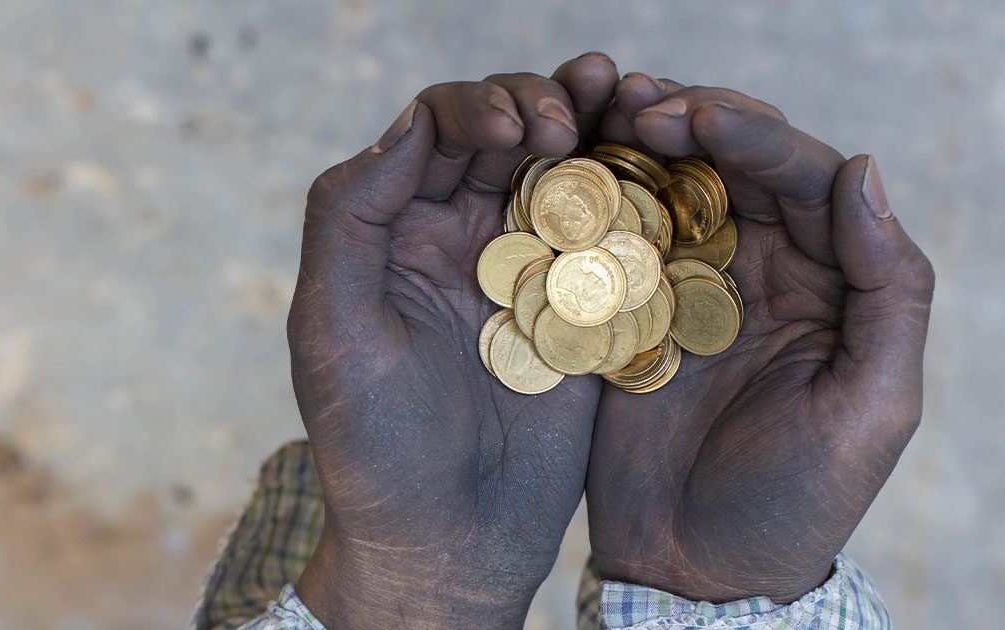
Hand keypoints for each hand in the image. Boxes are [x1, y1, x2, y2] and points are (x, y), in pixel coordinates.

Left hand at [287, 54, 617, 627]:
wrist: (447, 539)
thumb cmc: (372, 444)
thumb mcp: (334, 329)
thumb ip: (349, 218)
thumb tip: (407, 124)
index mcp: (393, 231)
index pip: (432, 131)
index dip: (472, 109)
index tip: (510, 132)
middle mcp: (460, 237)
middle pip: (504, 135)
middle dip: (535, 106)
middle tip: (562, 121)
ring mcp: (526, 271)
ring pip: (562, 171)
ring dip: (590, 126)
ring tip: (618, 93)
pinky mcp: (583, 311)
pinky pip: (612, 234)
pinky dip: (632, 192)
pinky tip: (653, 163)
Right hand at [585, 76, 934, 602]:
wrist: (696, 569)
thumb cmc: (797, 502)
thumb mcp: (872, 406)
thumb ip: (888, 290)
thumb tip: (862, 172)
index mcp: (826, 281)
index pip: (804, 177)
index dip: (755, 137)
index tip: (696, 122)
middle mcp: (758, 269)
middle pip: (732, 164)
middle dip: (690, 121)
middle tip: (638, 107)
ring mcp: (686, 288)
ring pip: (670, 187)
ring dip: (638, 144)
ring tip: (600, 115)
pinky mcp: (625, 313)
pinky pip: (613, 240)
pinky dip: (594, 199)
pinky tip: (566, 173)